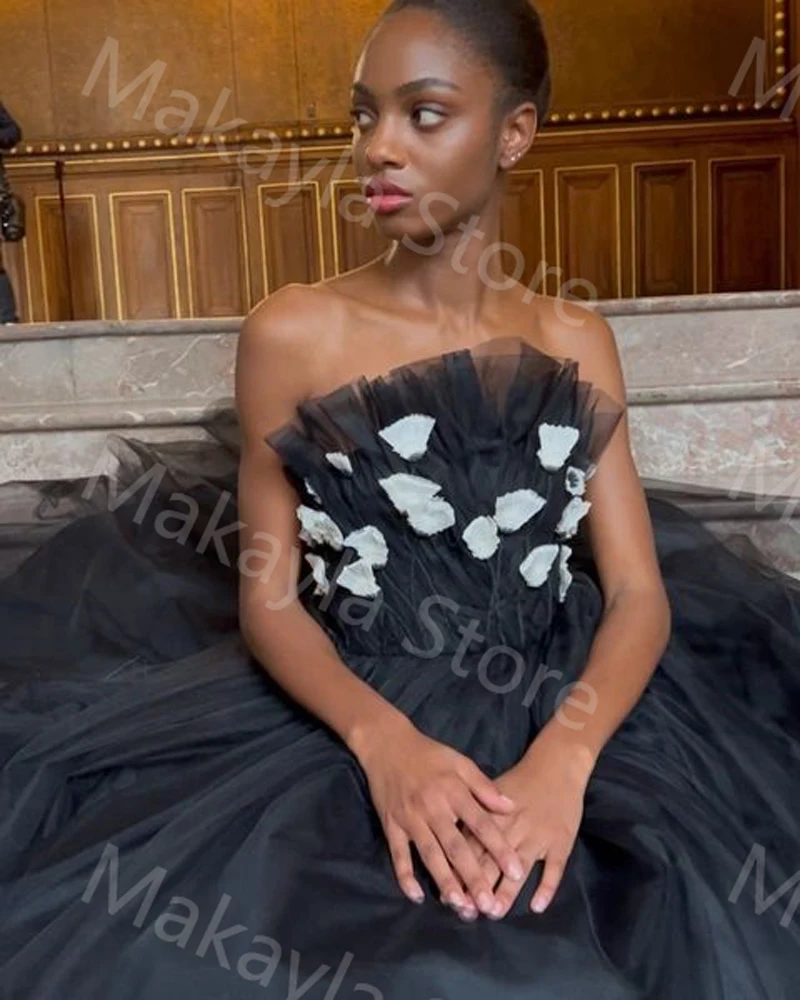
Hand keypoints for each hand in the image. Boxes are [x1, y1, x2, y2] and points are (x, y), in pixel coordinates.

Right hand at [357, 716, 525, 915]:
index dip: (499, 848)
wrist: (386, 743)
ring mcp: (410, 818)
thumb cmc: (428, 754)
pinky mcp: (391, 825)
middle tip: (489, 905)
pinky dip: (405, 876)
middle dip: (473, 876)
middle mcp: (432, 807)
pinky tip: (417, 896)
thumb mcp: (460, 762)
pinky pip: (398, 854)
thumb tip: (511, 807)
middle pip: (456, 846)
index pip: (481, 824)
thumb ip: (485, 786)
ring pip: (430, 854)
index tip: (516, 871)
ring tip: (460, 905)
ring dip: (444, 881)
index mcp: (453, 791)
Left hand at [458, 729, 591, 918]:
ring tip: (495, 913)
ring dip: (507, 892)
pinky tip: (537, 906)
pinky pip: (554, 868)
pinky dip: (546, 887)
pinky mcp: (560, 842)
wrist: (557, 764)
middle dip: (479, 889)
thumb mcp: (490, 791)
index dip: (459, 872)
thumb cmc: (520, 780)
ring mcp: (538, 836)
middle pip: (492, 862)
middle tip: (468, 913)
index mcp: (492, 816)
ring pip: (519, 868)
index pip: (471, 848)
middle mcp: (513, 828)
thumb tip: (448, 838)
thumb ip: (470, 815)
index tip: (449, 896)